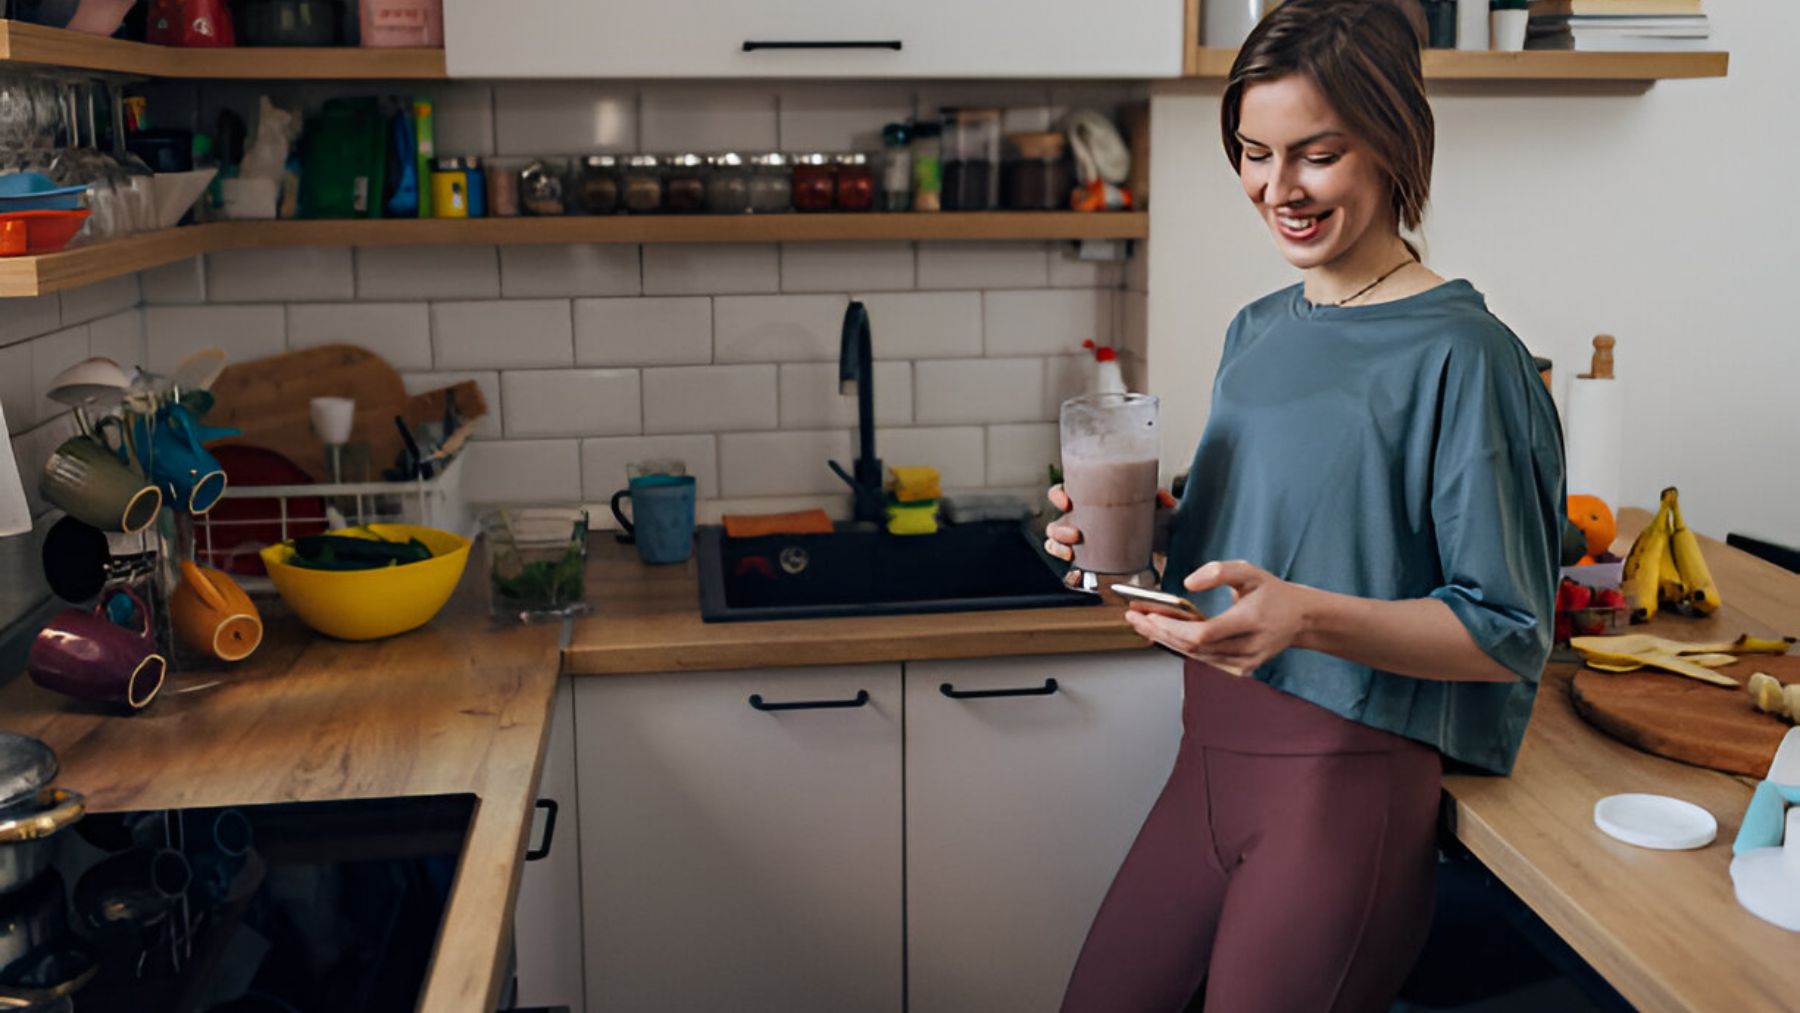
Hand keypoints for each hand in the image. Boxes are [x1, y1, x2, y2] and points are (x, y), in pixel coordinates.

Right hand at [1043, 484, 1176, 561]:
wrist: (1154, 548)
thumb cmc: (1146, 522)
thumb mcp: (1153, 507)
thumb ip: (1159, 500)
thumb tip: (1163, 499)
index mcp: (1089, 503)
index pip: (1063, 494)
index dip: (1058, 495)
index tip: (1066, 501)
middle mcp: (1080, 523)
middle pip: (1055, 523)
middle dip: (1058, 530)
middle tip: (1074, 533)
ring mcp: (1081, 545)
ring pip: (1055, 545)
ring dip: (1058, 548)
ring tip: (1072, 552)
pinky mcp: (1087, 565)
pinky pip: (1070, 571)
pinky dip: (1070, 575)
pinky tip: (1077, 574)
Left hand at [1123, 560, 1310, 675]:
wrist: (1299, 619)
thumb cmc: (1272, 593)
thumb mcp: (1250, 571)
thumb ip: (1219, 571)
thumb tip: (1188, 582)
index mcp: (1252, 620)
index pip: (1203, 634)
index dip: (1172, 628)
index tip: (1148, 615)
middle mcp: (1249, 646)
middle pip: (1193, 647)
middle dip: (1159, 632)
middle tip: (1134, 616)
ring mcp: (1245, 662)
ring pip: (1195, 656)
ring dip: (1165, 639)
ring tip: (1143, 622)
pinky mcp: (1241, 670)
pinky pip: (1204, 660)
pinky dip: (1182, 647)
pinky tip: (1165, 634)